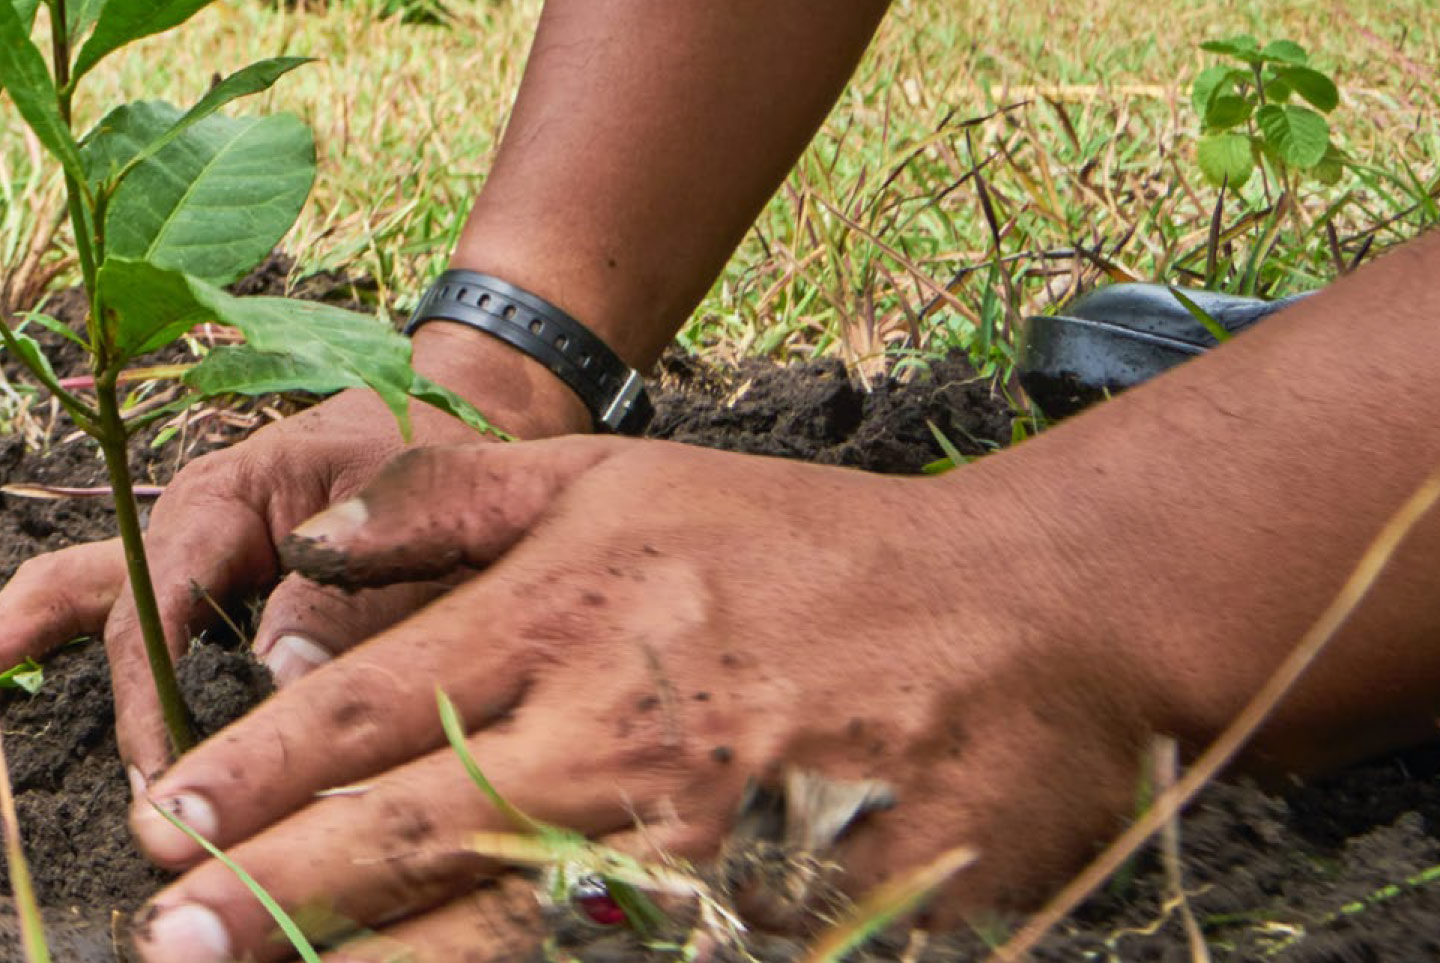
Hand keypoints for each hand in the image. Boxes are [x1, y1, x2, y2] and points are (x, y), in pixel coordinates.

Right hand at [0, 324, 590, 779]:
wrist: (447, 409)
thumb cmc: (427, 452)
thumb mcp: (404, 511)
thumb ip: (352, 594)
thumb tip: (280, 676)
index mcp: (226, 500)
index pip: (160, 607)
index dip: (153, 697)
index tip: (166, 777)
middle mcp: (191, 522)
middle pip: (110, 606)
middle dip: (84, 681)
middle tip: (90, 761)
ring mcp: (193, 543)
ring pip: (88, 590)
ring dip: (30, 635)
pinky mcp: (211, 568)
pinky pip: (122, 600)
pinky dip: (64, 628)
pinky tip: (16, 662)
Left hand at [125, 437, 1164, 961]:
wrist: (1018, 621)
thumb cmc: (813, 545)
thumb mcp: (632, 475)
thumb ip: (464, 498)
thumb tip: (316, 543)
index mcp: (568, 612)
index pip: (365, 707)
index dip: (249, 779)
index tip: (170, 825)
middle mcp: (610, 730)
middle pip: (399, 830)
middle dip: (267, 898)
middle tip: (165, 944)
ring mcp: (689, 838)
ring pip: (486, 926)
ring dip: (368, 956)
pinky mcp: (767, 917)